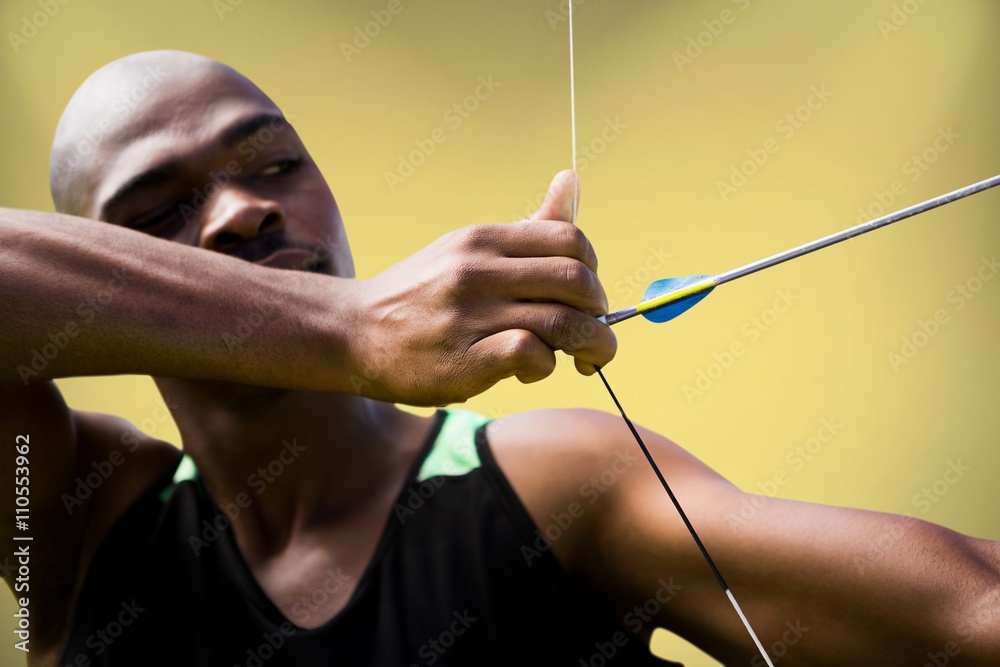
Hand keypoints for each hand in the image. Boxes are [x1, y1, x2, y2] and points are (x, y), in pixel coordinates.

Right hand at [351, 170, 615, 404]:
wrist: (352, 332)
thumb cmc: (420, 293)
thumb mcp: (467, 248)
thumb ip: (528, 226)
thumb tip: (573, 179)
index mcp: (483, 239)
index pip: (570, 241)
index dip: (594, 271)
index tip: (586, 297)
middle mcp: (478, 270)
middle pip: (576, 282)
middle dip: (601, 313)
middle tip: (594, 334)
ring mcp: (470, 314)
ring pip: (564, 322)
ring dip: (590, 346)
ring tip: (584, 360)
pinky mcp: (463, 358)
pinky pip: (530, 354)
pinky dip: (546, 366)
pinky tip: (533, 370)